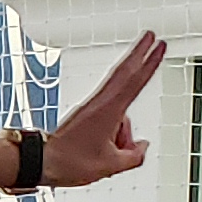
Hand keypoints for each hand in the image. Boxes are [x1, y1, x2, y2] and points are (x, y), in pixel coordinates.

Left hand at [43, 32, 168, 187]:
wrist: (42, 162)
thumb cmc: (70, 162)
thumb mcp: (110, 166)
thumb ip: (134, 156)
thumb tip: (142, 147)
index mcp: (108, 111)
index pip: (134, 80)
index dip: (149, 61)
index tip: (159, 45)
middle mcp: (99, 103)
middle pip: (124, 71)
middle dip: (139, 52)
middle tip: (151, 36)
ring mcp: (91, 107)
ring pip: (120, 106)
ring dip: (125, 127)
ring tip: (114, 150)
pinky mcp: (86, 114)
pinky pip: (110, 113)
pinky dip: (117, 126)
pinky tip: (110, 146)